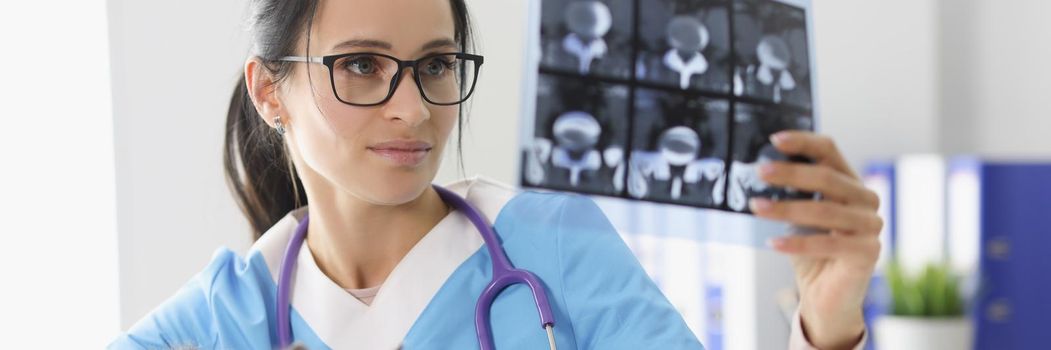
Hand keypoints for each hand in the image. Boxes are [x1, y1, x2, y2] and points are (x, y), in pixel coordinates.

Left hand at [748, 131, 881, 349]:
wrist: (826, 295)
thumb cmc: (810, 251)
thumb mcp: (797, 217)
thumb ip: (789, 195)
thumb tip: (758, 172)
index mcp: (849, 182)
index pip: (830, 152)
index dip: (804, 143)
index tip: (775, 140)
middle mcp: (866, 200)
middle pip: (828, 178)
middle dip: (791, 174)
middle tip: (760, 172)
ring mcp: (871, 226)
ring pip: (826, 211)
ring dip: (786, 208)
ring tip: (756, 207)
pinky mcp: (868, 253)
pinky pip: (828, 244)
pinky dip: (797, 244)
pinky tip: (772, 242)